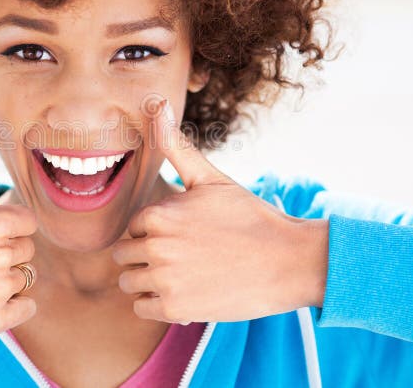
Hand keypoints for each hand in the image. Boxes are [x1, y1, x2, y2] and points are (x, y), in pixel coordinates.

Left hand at [111, 98, 327, 323]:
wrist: (288, 261)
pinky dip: (157, 303)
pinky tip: (185, 293)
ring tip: (184, 275)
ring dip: (149, 281)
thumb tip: (155, 103)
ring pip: (129, 282)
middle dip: (147, 256)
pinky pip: (141, 307)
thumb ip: (175, 146)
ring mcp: (164, 279)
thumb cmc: (249, 216)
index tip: (186, 235)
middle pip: (125, 255)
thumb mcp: (210, 178)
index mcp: (158, 214)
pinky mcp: (175, 309)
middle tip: (185, 257)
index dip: (156, 232)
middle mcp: (155, 247)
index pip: (134, 228)